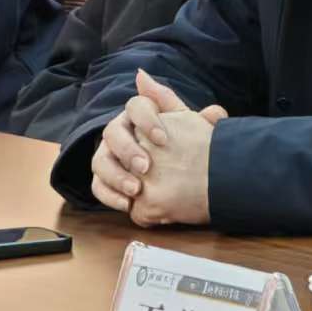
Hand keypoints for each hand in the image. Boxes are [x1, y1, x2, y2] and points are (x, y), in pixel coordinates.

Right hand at [88, 69, 225, 222]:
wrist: (176, 175)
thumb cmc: (182, 147)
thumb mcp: (191, 133)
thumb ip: (201, 123)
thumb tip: (214, 111)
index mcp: (139, 113)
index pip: (135, 105)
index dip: (146, 120)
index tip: (163, 140)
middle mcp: (119, 131)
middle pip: (112, 132)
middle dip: (128, 150)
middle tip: (146, 167)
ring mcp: (108, 155)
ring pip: (100, 161)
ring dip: (116, 175)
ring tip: (136, 190)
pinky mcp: (104, 179)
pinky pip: (97, 186)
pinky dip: (109, 195)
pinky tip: (127, 205)